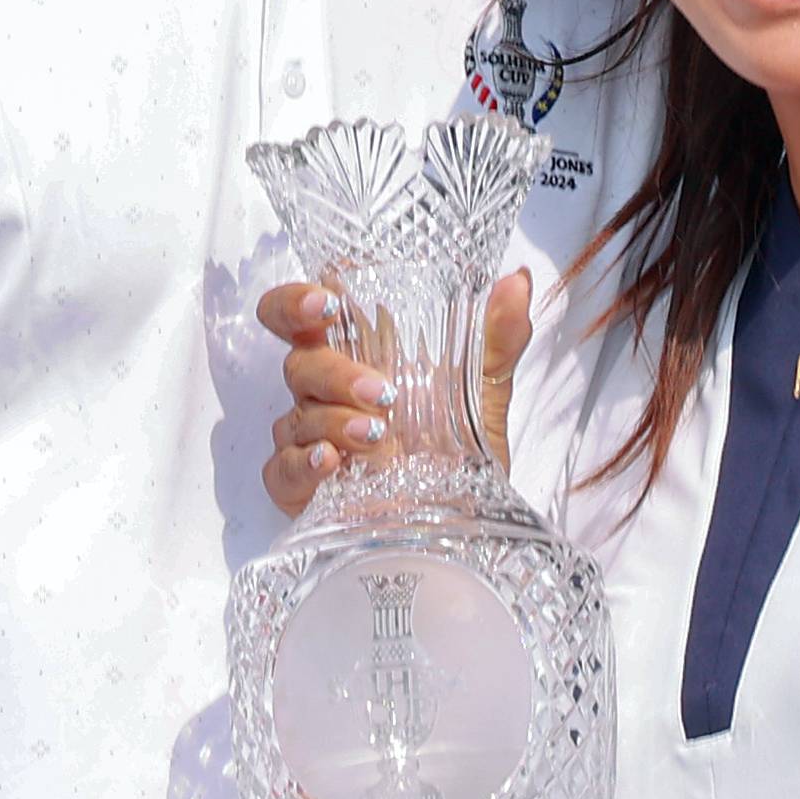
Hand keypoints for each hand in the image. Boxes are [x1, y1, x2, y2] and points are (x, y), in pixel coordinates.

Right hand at [259, 271, 533, 514]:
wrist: (463, 516)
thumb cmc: (459, 444)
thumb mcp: (487, 389)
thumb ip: (499, 336)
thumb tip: (517, 282)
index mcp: (353, 354)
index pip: (299, 315)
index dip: (297, 303)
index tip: (326, 303)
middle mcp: (323, 392)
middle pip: (299, 364)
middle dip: (335, 373)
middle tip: (382, 391)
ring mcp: (308, 438)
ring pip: (297, 417)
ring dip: (334, 421)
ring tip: (377, 435)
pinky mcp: (300, 486)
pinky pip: (282, 470)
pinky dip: (303, 464)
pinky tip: (330, 463)